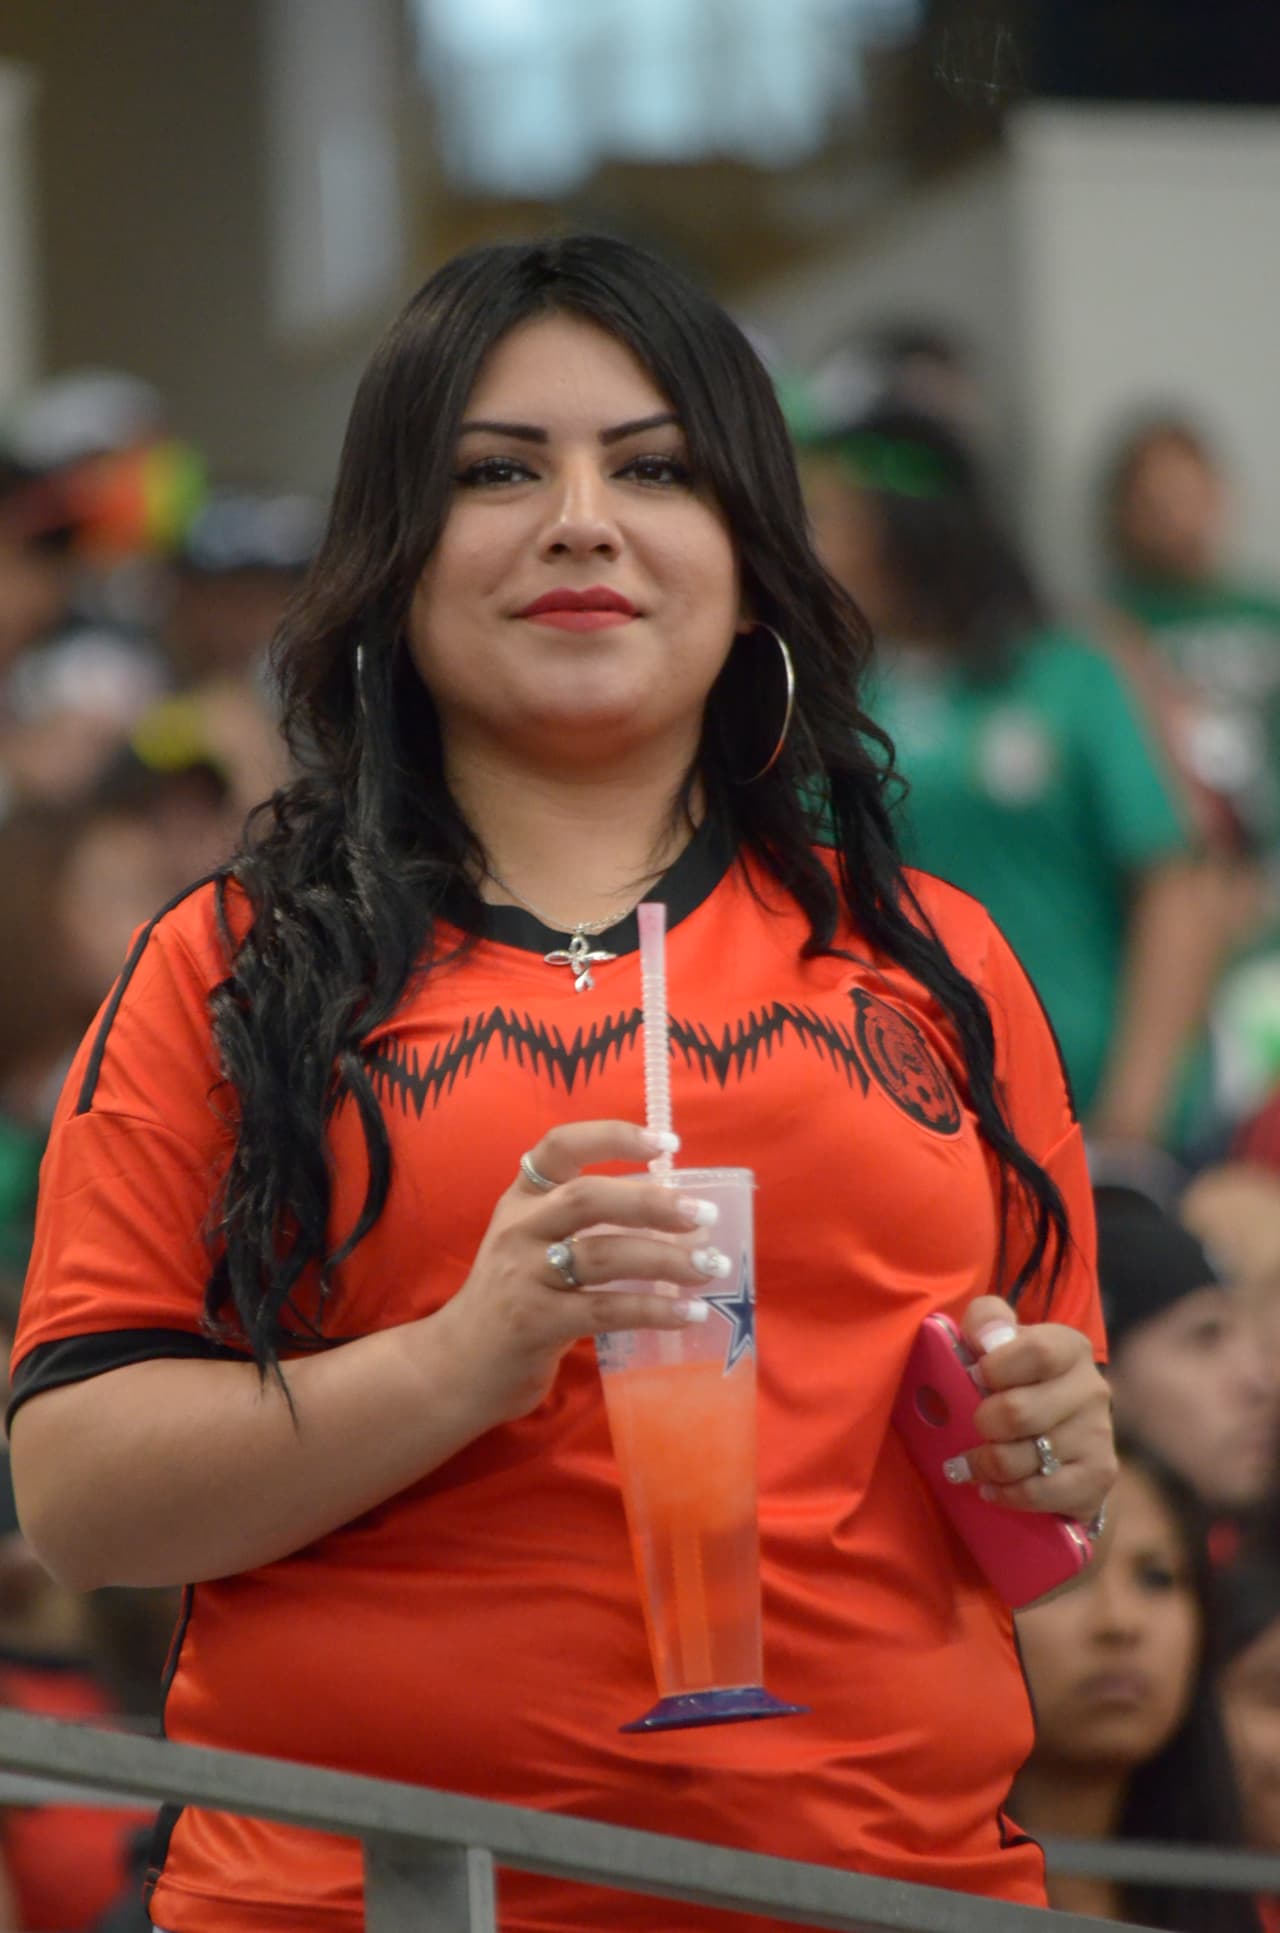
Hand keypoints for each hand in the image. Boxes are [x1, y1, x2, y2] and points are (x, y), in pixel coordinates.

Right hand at [432, 1120, 726, 1427]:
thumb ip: (581, 1220)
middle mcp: (518, 1229)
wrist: (455, 1366)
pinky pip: (604, 1309)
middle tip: (703, 1217)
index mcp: (521, 1199)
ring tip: (709, 1266)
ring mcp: (523, 1276)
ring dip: (665, 1259)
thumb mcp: (531, 1242)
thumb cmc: (513, 1297)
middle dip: (652, 1203)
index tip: (667, 1142)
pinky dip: (653, 1309)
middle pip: (588, 1198)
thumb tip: (669, 1207)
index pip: (560, 1146)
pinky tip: (689, 1313)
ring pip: (602, 1255)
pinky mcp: (534, 1323)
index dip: (614, 1136)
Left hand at [955, 1295, 1115, 1526]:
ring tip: (970, 1464)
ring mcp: (1099, 1435)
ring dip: (985, 1464)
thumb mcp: (999, 1341)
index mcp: (1069, 1347)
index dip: (996, 1368)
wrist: (1062, 1441)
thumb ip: (987, 1321)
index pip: (1037, 1352)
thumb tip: (986, 1337)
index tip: (974, 1377)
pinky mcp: (1098, 1477)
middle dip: (982, 1423)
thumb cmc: (1017, 1382)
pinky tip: (992, 1488)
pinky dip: (1006, 1494)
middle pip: (1018, 1412)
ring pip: (1022, 1458)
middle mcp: (1092, 1388)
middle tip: (973, 1426)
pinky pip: (1039, 1493)